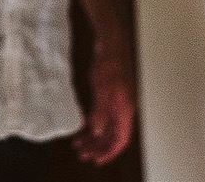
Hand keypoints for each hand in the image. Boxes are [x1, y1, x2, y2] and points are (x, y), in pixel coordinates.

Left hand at [72, 49, 135, 164]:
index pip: (120, 139)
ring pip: (107, 126)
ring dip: (94, 137)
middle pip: (113, 136)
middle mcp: (123, 109)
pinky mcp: (110, 95)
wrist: (111, 44)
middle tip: (83, 154)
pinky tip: (84, 127)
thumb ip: (100, 112)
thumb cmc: (110, 63)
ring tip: (80, 144)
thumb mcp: (102, 89)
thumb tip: (97, 131)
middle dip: (98, 147)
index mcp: (125, 110)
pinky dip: (94, 123)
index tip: (96, 159)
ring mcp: (117, 102)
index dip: (109, 151)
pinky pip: (103, 116)